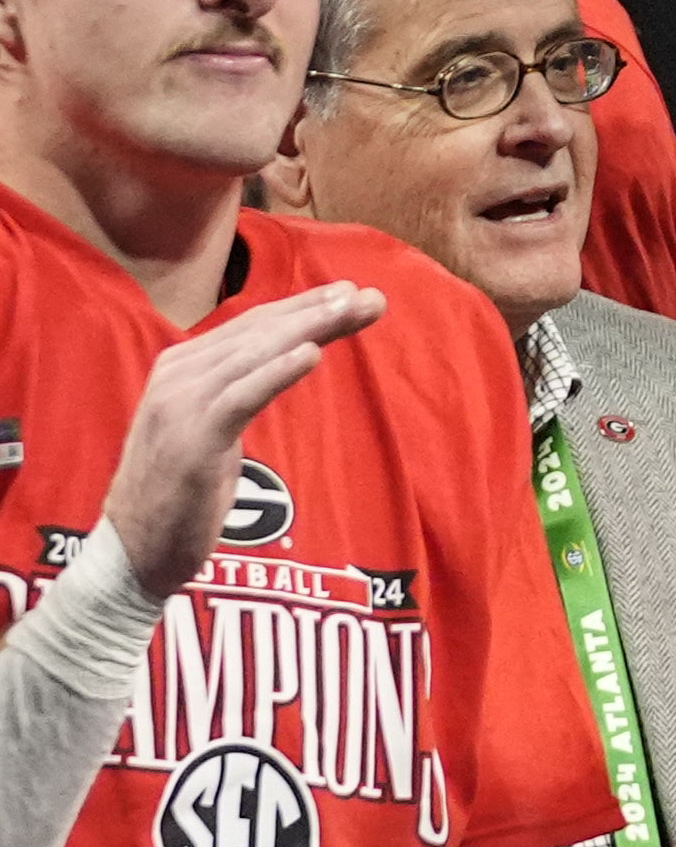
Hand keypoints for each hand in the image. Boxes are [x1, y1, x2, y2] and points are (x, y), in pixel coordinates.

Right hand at [101, 282, 384, 598]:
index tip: (350, 293)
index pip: (253, 326)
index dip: (303, 306)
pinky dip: (277, 372)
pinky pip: (241, 397)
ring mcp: (180, 406)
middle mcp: (177, 376)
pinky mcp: (191, 440)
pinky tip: (311, 353)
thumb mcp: (215, 426)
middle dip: (318, 311)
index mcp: (182, 367)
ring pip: (255, 355)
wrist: (133, 553)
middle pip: (260, 333)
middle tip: (371, 297)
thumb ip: (244, 388)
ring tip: (352, 311)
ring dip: (309, 329)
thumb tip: (294, 354)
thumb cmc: (180, 490)